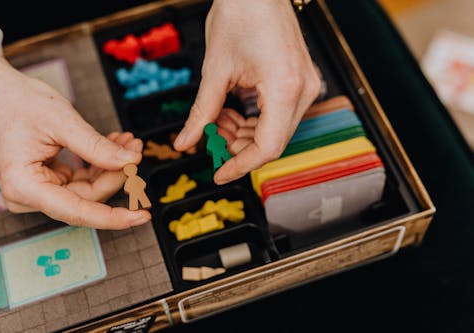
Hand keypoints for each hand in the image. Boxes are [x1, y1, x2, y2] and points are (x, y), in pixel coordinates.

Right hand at [0, 37, 150, 228]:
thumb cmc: (17, 102)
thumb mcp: (62, 121)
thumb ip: (96, 146)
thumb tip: (130, 163)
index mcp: (23, 186)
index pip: (77, 212)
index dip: (113, 217)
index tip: (142, 215)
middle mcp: (29, 195)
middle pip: (87, 197)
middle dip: (116, 173)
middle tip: (136, 148)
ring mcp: (39, 189)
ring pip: (89, 188)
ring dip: (111, 166)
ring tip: (128, 142)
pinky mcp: (49, 181)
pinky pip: (82, 179)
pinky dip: (100, 162)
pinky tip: (114, 144)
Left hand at [174, 0, 319, 183]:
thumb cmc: (239, 14)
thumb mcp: (214, 70)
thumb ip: (201, 112)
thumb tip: (185, 142)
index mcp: (285, 88)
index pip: (268, 147)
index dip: (241, 165)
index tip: (219, 173)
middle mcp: (302, 89)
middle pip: (272, 141)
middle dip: (238, 146)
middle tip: (209, 136)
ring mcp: (305, 84)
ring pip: (275, 130)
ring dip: (244, 133)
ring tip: (216, 119)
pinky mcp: (299, 80)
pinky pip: (279, 114)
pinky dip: (254, 120)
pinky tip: (231, 110)